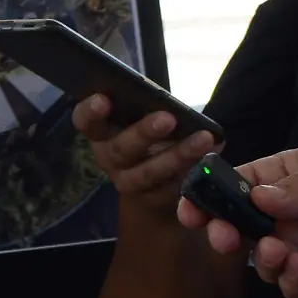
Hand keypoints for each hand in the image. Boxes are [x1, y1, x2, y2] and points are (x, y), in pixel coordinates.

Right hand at [73, 96, 216, 224]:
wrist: (153, 181)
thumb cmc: (147, 134)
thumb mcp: (141, 116)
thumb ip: (145, 106)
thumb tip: (164, 97)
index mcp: (100, 133)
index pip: (85, 122)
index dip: (90, 112)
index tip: (103, 98)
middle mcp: (109, 158)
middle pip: (120, 149)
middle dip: (143, 133)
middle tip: (168, 118)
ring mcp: (129, 182)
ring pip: (148, 173)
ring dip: (177, 155)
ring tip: (204, 138)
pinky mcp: (153, 199)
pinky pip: (171, 188)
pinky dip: (192, 171)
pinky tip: (211, 157)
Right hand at [205, 144, 297, 297]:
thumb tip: (258, 198)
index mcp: (290, 182)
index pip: (239, 187)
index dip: (211, 195)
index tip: (191, 206)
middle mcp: (293, 219)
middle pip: (242, 228)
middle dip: (224, 232)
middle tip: (221, 236)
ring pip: (265, 263)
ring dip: (262, 259)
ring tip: (276, 250)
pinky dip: (292, 283)